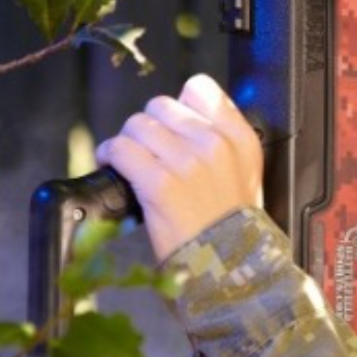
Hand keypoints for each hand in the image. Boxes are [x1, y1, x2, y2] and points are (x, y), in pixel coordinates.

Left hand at [95, 73, 262, 260]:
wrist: (229, 268)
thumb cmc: (233, 226)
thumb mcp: (245, 173)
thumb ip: (223, 138)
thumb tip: (183, 113)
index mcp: (240, 138)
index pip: (200, 88)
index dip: (180, 105)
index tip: (172, 126)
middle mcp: (216, 144)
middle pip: (161, 105)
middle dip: (149, 127)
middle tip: (148, 150)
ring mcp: (187, 162)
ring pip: (137, 124)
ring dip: (127, 141)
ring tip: (131, 161)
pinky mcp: (159, 183)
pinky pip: (121, 149)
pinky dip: (110, 156)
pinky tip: (115, 167)